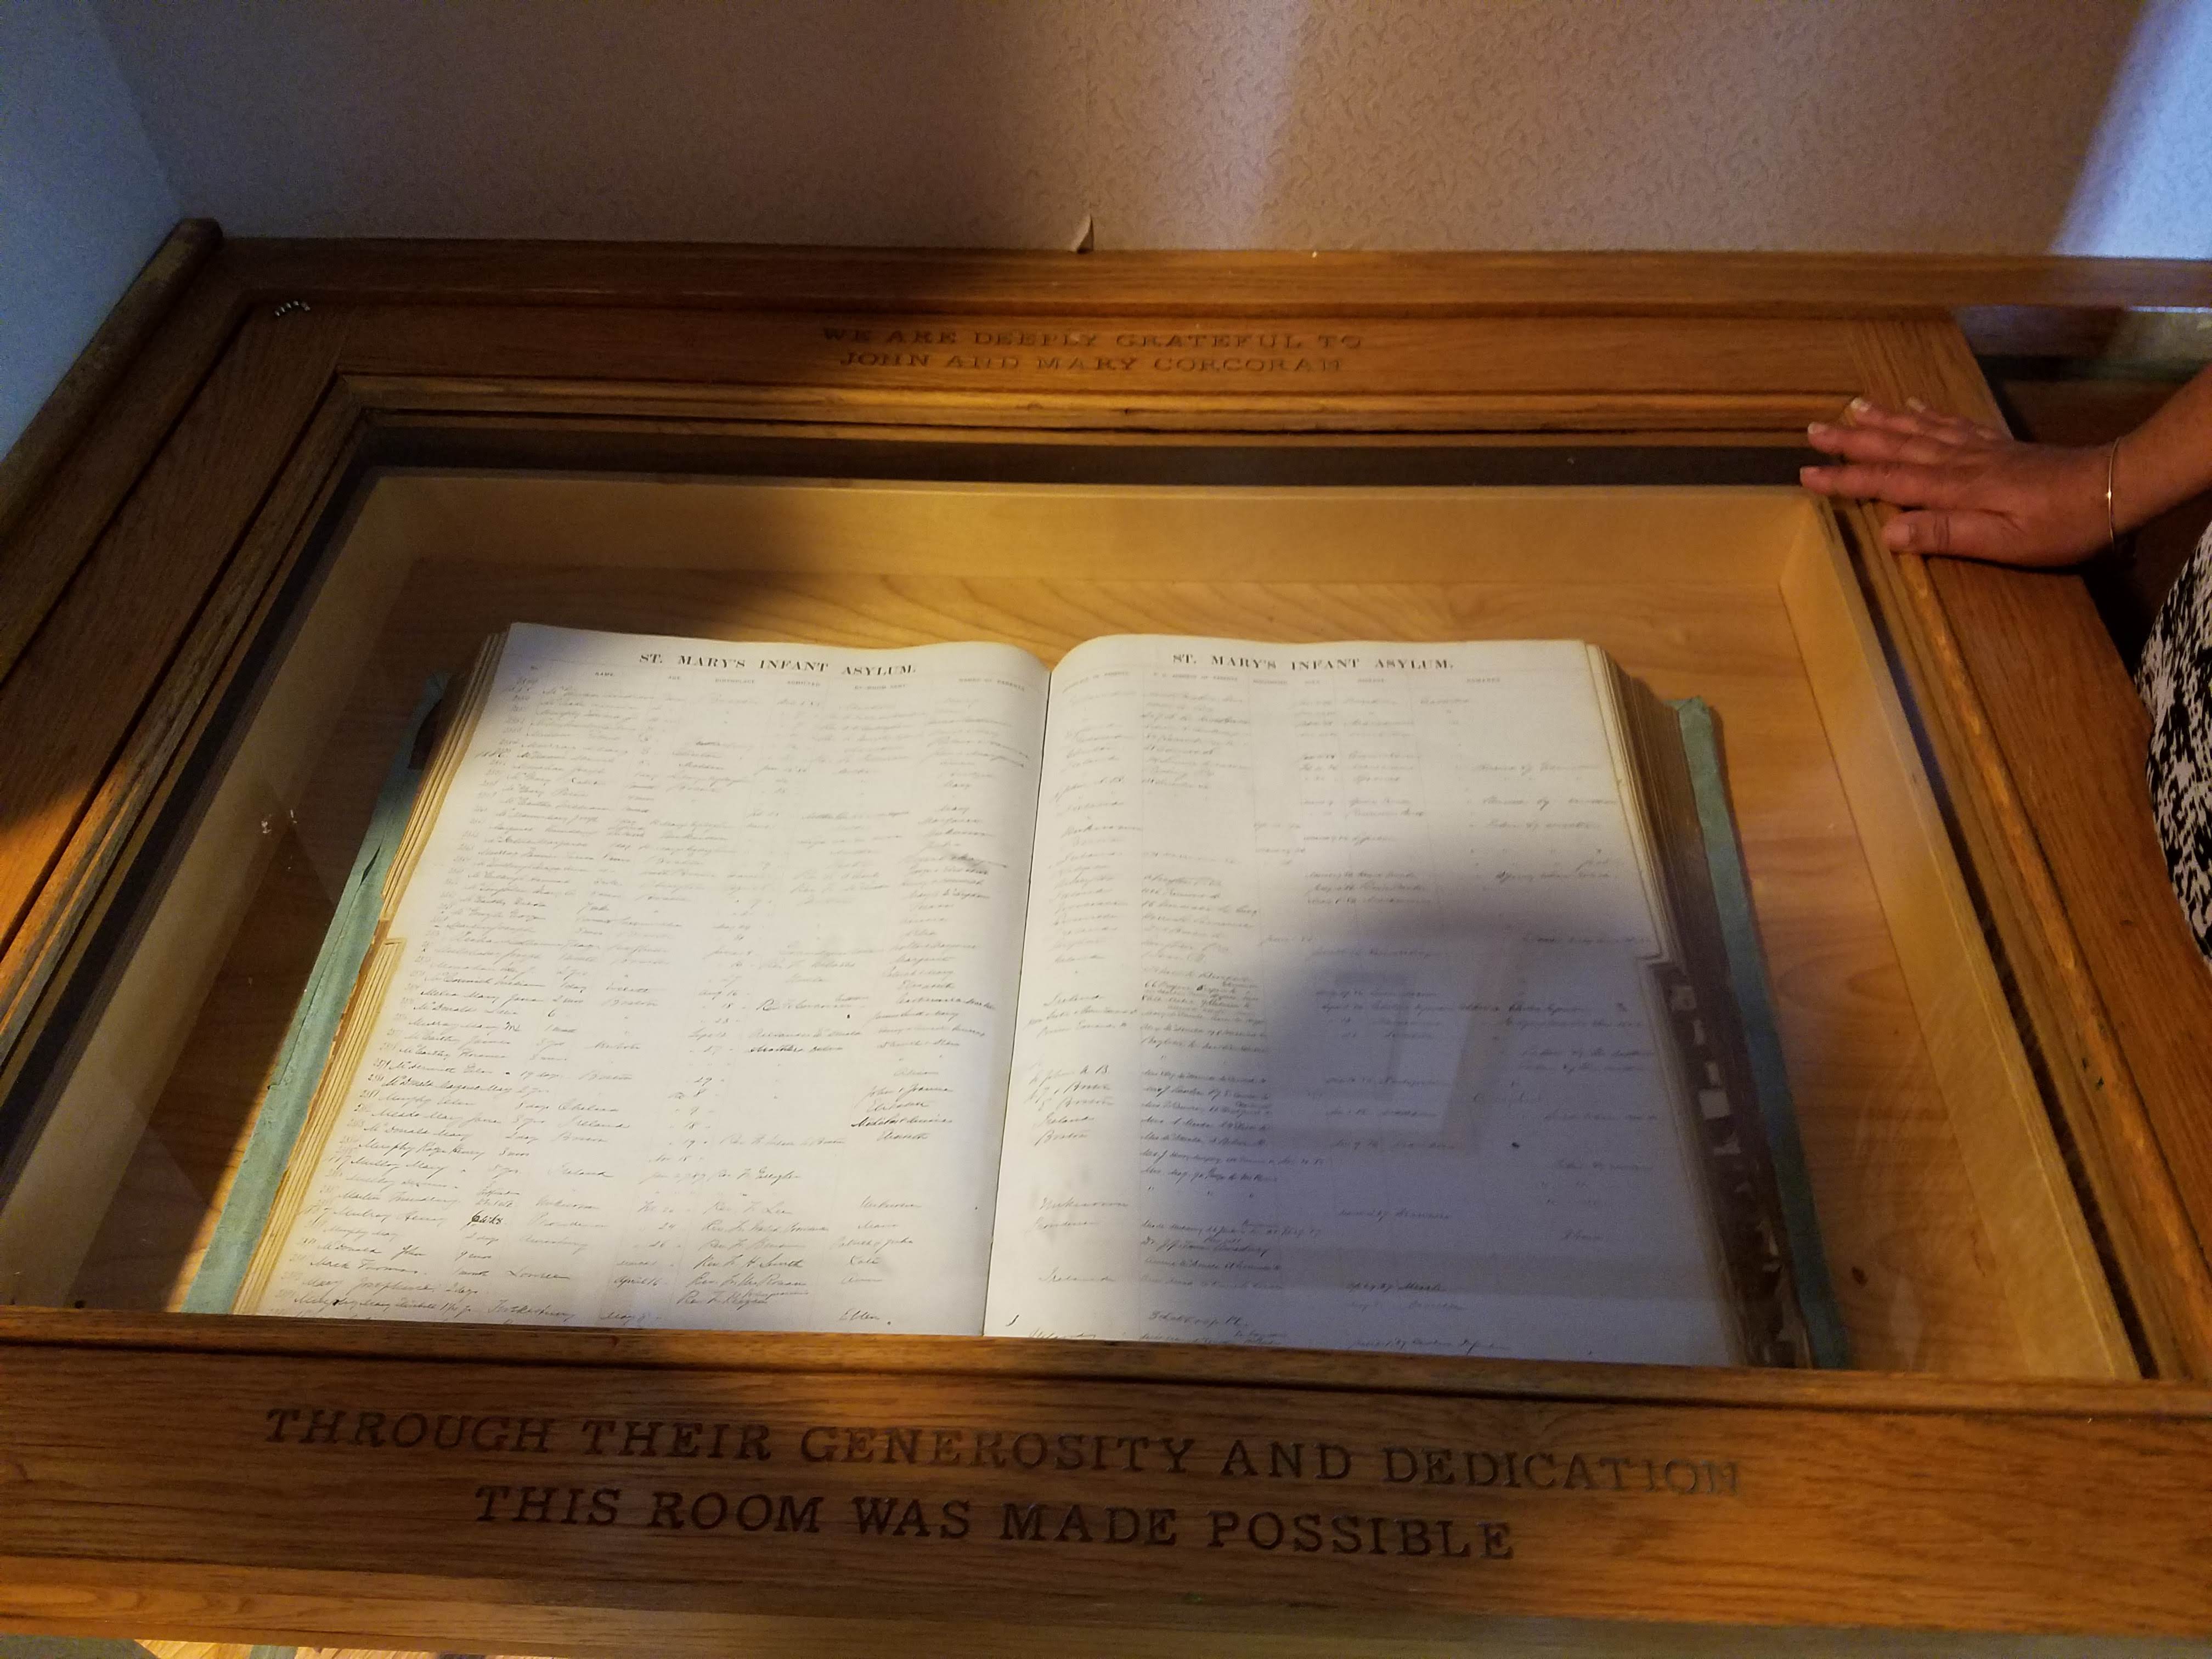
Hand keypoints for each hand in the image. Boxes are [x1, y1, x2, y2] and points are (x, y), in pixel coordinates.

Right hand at [1799, 398, 2110, 565]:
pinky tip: (1912, 406)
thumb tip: (1888, 531)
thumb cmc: (2060, 526)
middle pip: (1896, 447)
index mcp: (1954, 488)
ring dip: (1881, 420)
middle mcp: (1959, 462)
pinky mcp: (1998, 446)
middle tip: (1813, 429)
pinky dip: (1926, 414)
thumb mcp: (2003, 541)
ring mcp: (1979, 449)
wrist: (2113, 487)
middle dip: (1852, 440)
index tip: (1805, 474)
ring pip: (1919, 430)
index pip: (1887, 481)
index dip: (1844, 480)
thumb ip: (1946, 534)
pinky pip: (1952, 423)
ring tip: (1850, 407)